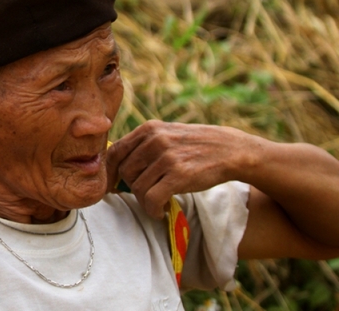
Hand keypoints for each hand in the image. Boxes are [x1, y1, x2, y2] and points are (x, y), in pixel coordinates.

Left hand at [107, 120, 252, 217]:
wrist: (230, 150)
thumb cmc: (194, 146)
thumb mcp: (166, 134)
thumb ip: (142, 145)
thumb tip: (113, 168)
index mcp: (148, 128)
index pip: (115, 152)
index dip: (109, 173)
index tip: (112, 187)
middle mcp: (155, 140)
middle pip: (126, 172)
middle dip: (132, 188)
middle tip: (147, 194)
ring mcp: (167, 157)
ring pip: (138, 187)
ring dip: (145, 201)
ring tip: (158, 202)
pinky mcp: (179, 175)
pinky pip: (152, 199)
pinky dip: (152, 210)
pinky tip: (161, 211)